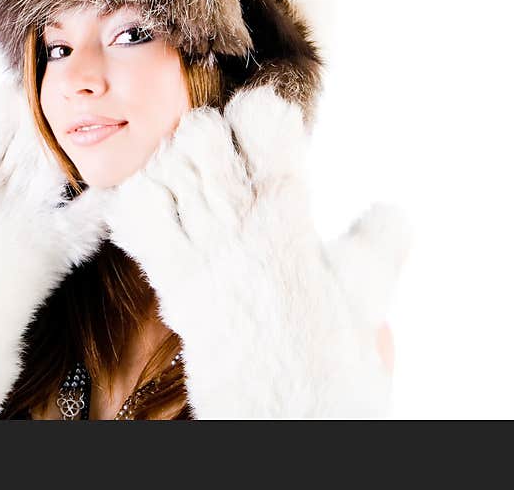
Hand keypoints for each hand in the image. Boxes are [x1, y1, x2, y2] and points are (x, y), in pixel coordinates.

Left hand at [105, 85, 410, 417]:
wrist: (285, 411)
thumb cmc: (327, 354)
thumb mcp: (367, 292)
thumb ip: (379, 244)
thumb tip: (393, 211)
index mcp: (289, 211)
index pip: (261, 116)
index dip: (258, 114)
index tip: (260, 136)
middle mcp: (239, 221)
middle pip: (198, 131)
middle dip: (204, 137)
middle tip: (214, 166)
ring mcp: (198, 248)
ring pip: (161, 166)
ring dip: (167, 169)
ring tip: (183, 193)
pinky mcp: (168, 280)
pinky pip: (133, 216)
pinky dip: (136, 208)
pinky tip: (153, 221)